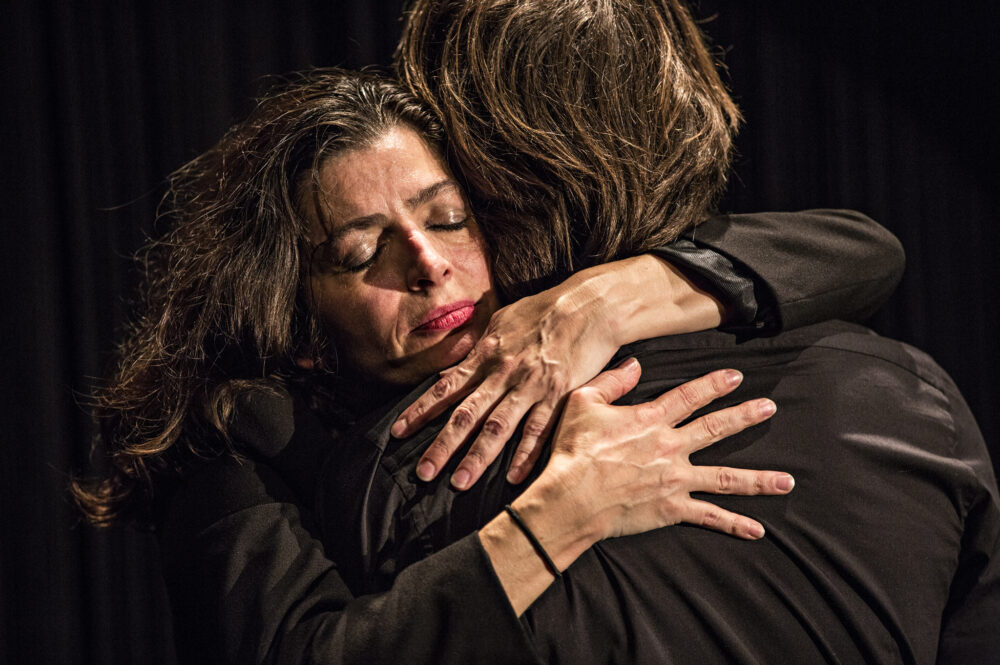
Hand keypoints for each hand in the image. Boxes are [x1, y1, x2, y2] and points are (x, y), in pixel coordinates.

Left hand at [393, 277, 619, 488]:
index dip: (421, 411)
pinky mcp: (559, 395)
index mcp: (487, 354)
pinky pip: (540, 430)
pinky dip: (527, 455)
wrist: (589, 304)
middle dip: (442, 445)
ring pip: (498, 427)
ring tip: (460, 483)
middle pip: (466, 414)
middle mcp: (504, 372)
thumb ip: (477, 349)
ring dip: (477, 457)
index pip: (446, 387)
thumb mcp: (503, 322)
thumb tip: (451, 369)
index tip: (398, 432)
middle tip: (423, 473)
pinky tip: (514, 479)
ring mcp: (531, 385)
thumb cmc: (545, 310)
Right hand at [542, 359, 790, 544]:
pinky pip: (709, 517)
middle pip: (716, 429)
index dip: (714, 384)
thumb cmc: (572, 451)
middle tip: (770, 408)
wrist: (571, 498)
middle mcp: (670, 447)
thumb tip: (634, 365)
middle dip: (744, 417)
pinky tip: (758, 531)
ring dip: (758, 479)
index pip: (689, 396)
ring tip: (787, 480)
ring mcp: (675, 480)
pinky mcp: (671, 508)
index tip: (736, 377)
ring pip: (725, 478)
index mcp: (649, 419)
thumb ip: (611, 382)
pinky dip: (734, 524)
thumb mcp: (582, 403)